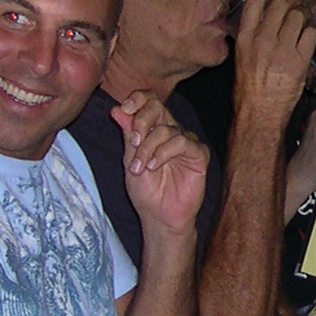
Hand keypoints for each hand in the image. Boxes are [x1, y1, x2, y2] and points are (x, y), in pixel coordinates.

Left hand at [113, 93, 208, 237]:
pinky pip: (182, 142)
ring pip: (167, 129)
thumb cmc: (145, 191)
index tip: (125, 109)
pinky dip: (164, 153)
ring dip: (149, 148)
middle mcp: (171, 131)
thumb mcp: (130, 160)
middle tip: (133, 143)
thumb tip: (117, 108)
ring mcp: (186, 141)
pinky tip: (154, 166)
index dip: (138, 99)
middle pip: (158, 107)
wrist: (159, 216)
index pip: (149, 100)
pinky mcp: (199, 154)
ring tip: (140, 168)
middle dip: (141, 122)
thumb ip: (128, 134)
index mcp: (153, 128)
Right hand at [234, 0, 315, 131]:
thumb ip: (250, 37)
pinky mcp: (299, 60)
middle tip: (295, 3)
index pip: (255, 0)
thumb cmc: (248, 89)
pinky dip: (313, 30)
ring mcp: (282, 49)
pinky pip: (312, 33)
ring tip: (304, 19)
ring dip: (304, 13)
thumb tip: (260, 22)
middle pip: (282, 3)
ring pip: (299, 15)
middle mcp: (263, 39)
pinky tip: (310, 35)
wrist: (259, 113)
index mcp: (245, 37)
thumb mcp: (241, 57)